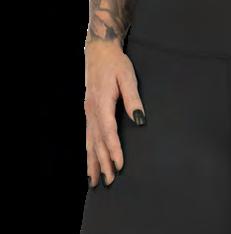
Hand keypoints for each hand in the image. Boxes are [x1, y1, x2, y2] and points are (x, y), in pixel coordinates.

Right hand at [84, 39, 145, 188]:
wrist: (99, 51)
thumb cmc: (115, 63)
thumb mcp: (127, 77)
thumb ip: (133, 99)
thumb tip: (139, 119)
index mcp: (102, 102)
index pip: (108, 131)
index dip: (114, 150)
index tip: (120, 166)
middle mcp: (92, 110)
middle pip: (97, 142)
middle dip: (103, 163)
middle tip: (109, 182)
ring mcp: (88, 113)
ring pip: (90, 143)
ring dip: (93, 163)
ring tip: (95, 182)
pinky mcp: (88, 114)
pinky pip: (87, 138)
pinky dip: (88, 154)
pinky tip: (90, 166)